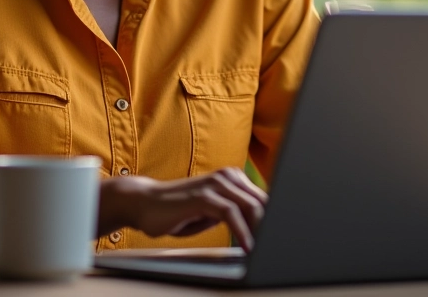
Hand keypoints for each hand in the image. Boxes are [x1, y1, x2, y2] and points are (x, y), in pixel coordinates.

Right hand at [98, 167, 267, 250]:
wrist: (145, 203)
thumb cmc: (179, 211)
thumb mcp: (212, 213)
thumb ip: (235, 214)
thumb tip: (260, 228)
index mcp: (233, 179)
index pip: (264, 199)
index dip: (275, 219)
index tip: (282, 238)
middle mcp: (228, 177)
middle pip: (262, 201)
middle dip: (272, 225)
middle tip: (278, 247)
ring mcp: (215, 184)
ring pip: (250, 205)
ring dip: (261, 230)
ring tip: (266, 250)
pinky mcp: (203, 196)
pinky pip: (231, 213)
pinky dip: (242, 231)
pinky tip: (246, 246)